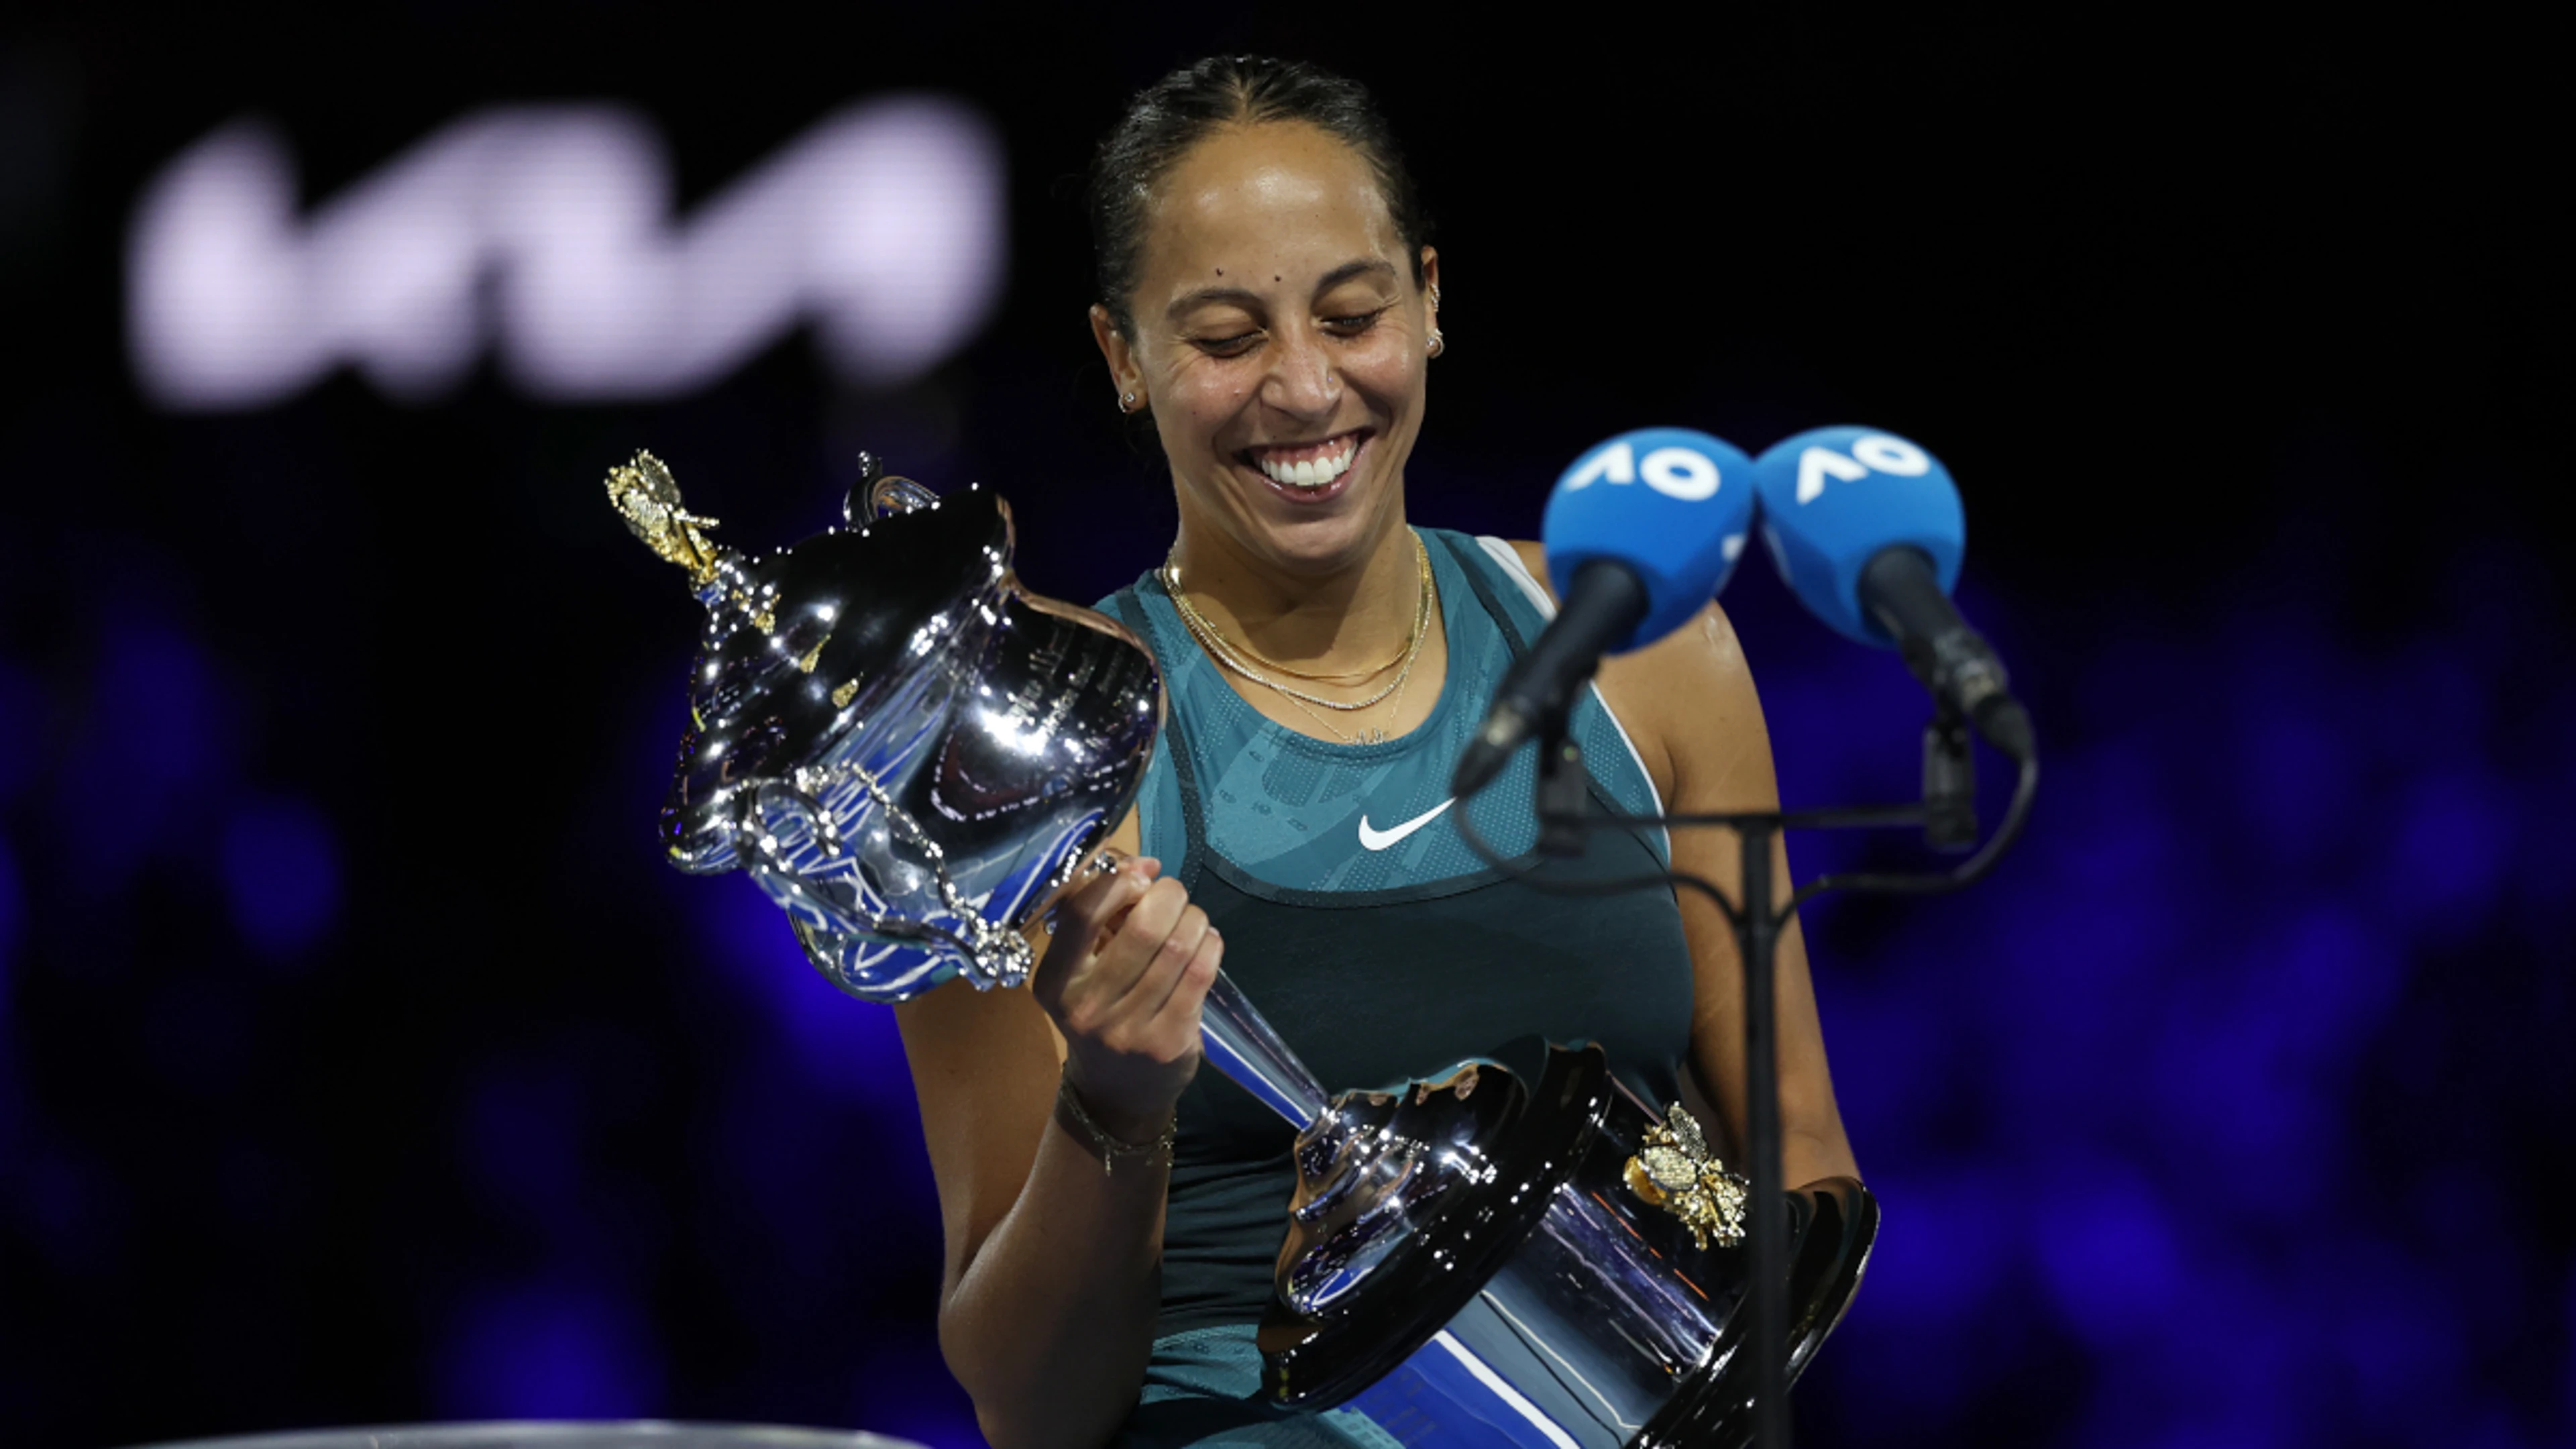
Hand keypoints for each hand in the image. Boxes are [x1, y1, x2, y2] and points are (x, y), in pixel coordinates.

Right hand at [1031, 855, 1222, 1140]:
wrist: (1115, 1091)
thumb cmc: (1100, 1012)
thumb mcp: (1081, 969)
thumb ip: (1102, 915)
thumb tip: (1146, 864)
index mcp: (1054, 980)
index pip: (1082, 912)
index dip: (1119, 882)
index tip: (1141, 877)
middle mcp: (1085, 1007)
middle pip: (1143, 927)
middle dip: (1170, 897)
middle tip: (1175, 897)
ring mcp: (1128, 1029)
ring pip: (1178, 948)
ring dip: (1196, 920)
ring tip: (1194, 921)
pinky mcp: (1167, 1043)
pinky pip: (1200, 975)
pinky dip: (1211, 946)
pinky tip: (1207, 943)